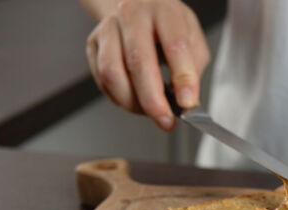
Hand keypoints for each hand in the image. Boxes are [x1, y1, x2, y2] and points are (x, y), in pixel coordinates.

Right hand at [85, 0, 209, 130]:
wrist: (138, 7)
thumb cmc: (167, 26)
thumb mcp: (193, 39)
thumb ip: (193, 69)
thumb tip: (186, 102)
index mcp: (164, 10)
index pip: (175, 44)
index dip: (183, 77)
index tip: (187, 103)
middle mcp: (132, 14)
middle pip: (138, 62)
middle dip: (153, 101)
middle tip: (165, 121)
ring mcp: (109, 28)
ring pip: (112, 74)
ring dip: (132, 102)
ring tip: (150, 110)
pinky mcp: (93, 44)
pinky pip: (102, 80)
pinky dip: (120, 97)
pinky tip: (134, 97)